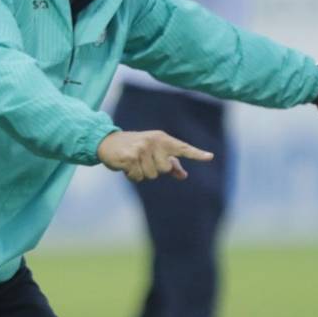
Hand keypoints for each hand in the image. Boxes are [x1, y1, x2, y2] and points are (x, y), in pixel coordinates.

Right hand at [97, 130, 213, 181]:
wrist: (108, 142)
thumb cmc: (134, 148)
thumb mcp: (154, 153)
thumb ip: (170, 163)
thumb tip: (183, 175)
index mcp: (162, 139)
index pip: (182, 148)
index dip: (196, 154)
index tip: (209, 157)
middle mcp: (154, 142)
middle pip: (165, 170)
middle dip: (154, 170)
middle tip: (142, 160)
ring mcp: (142, 149)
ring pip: (151, 176)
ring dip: (141, 173)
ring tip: (133, 162)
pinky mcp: (130, 157)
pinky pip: (137, 177)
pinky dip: (131, 176)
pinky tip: (125, 166)